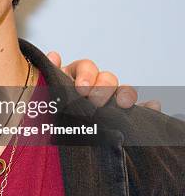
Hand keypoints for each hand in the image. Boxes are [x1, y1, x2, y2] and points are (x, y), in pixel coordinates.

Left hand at [46, 51, 160, 110]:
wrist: (45, 140)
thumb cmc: (43, 112)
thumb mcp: (43, 92)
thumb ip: (49, 76)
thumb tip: (53, 55)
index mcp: (74, 78)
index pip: (85, 68)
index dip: (86, 75)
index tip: (81, 88)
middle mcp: (94, 88)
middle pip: (106, 78)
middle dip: (103, 87)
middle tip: (95, 101)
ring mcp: (109, 102)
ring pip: (123, 91)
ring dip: (124, 94)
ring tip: (123, 103)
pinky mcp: (122, 118)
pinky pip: (139, 110)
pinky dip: (147, 108)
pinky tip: (152, 107)